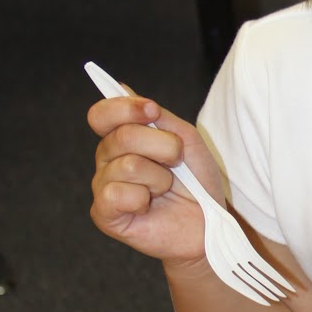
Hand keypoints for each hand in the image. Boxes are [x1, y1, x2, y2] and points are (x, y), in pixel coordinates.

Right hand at [88, 89, 224, 267]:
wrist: (209, 224)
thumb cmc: (197, 182)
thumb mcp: (185, 140)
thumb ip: (156, 117)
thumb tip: (121, 87)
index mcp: (122, 138)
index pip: (102, 114)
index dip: (125, 108)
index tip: (153, 111)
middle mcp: (107, 160)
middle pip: (122, 136)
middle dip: (163, 147)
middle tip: (176, 163)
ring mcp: (103, 186)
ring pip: (128, 166)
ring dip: (160, 178)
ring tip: (165, 190)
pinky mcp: (104, 214)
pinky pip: (116, 194)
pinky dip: (142, 199)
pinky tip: (148, 206)